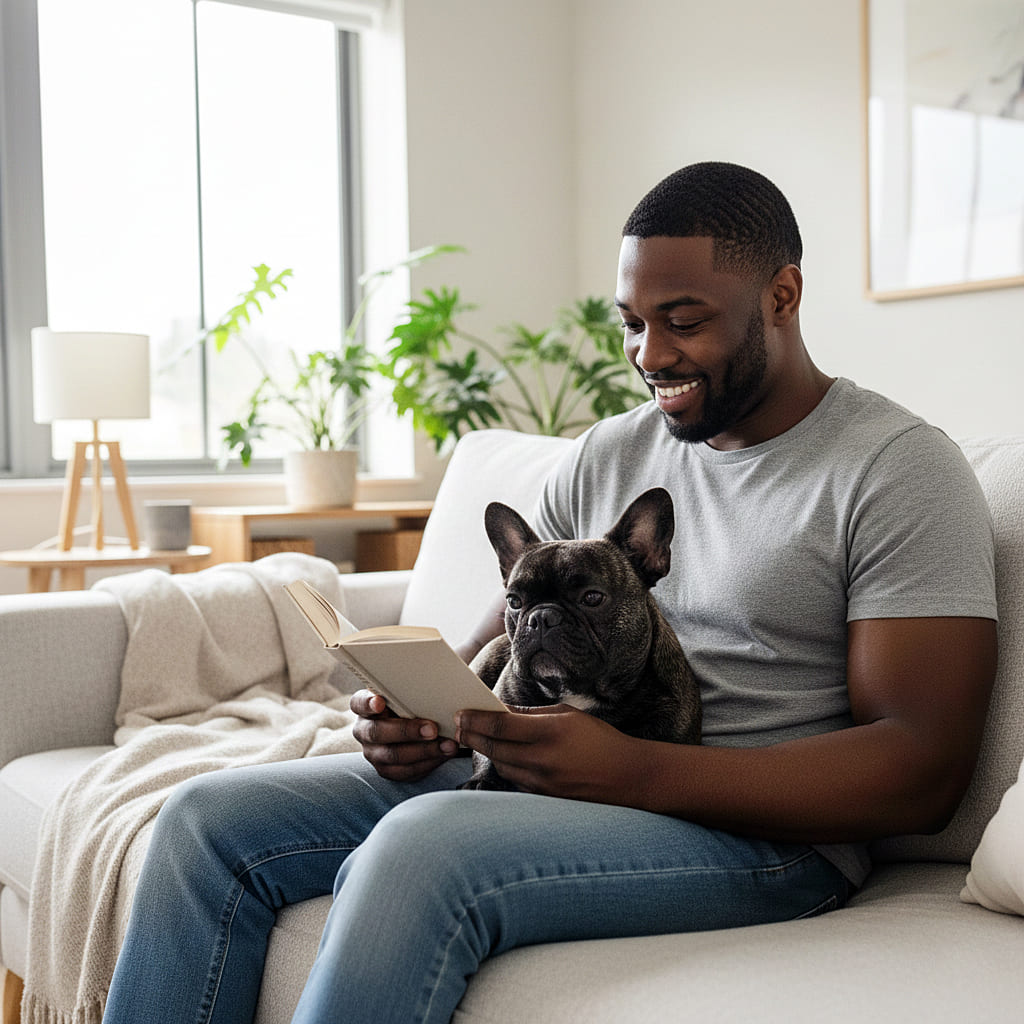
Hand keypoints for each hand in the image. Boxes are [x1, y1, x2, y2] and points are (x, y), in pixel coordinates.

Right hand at [351, 689, 459, 781]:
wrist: (418, 727)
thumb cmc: (413, 702)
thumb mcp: (410, 692)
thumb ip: (415, 683)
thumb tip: (441, 666)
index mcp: (365, 705)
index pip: (359, 702)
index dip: (368, 703)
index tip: (380, 702)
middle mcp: (364, 730)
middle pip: (377, 733)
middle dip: (407, 731)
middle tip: (432, 728)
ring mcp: (373, 752)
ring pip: (393, 755)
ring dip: (424, 750)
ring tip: (448, 744)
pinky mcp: (387, 770)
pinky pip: (405, 771)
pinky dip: (428, 763)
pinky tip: (445, 754)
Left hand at [454, 704, 642, 804]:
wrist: (627, 777)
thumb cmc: (599, 739)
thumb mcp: (567, 715)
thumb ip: (531, 715)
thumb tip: (500, 711)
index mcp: (550, 732)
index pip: (500, 725)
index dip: (475, 719)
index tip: (460, 713)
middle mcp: (542, 760)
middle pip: (493, 747)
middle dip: (471, 735)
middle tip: (458, 725)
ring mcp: (542, 783)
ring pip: (500, 765)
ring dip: (485, 751)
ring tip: (475, 738)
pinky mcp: (543, 798)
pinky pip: (514, 780)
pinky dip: (504, 766)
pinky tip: (501, 755)